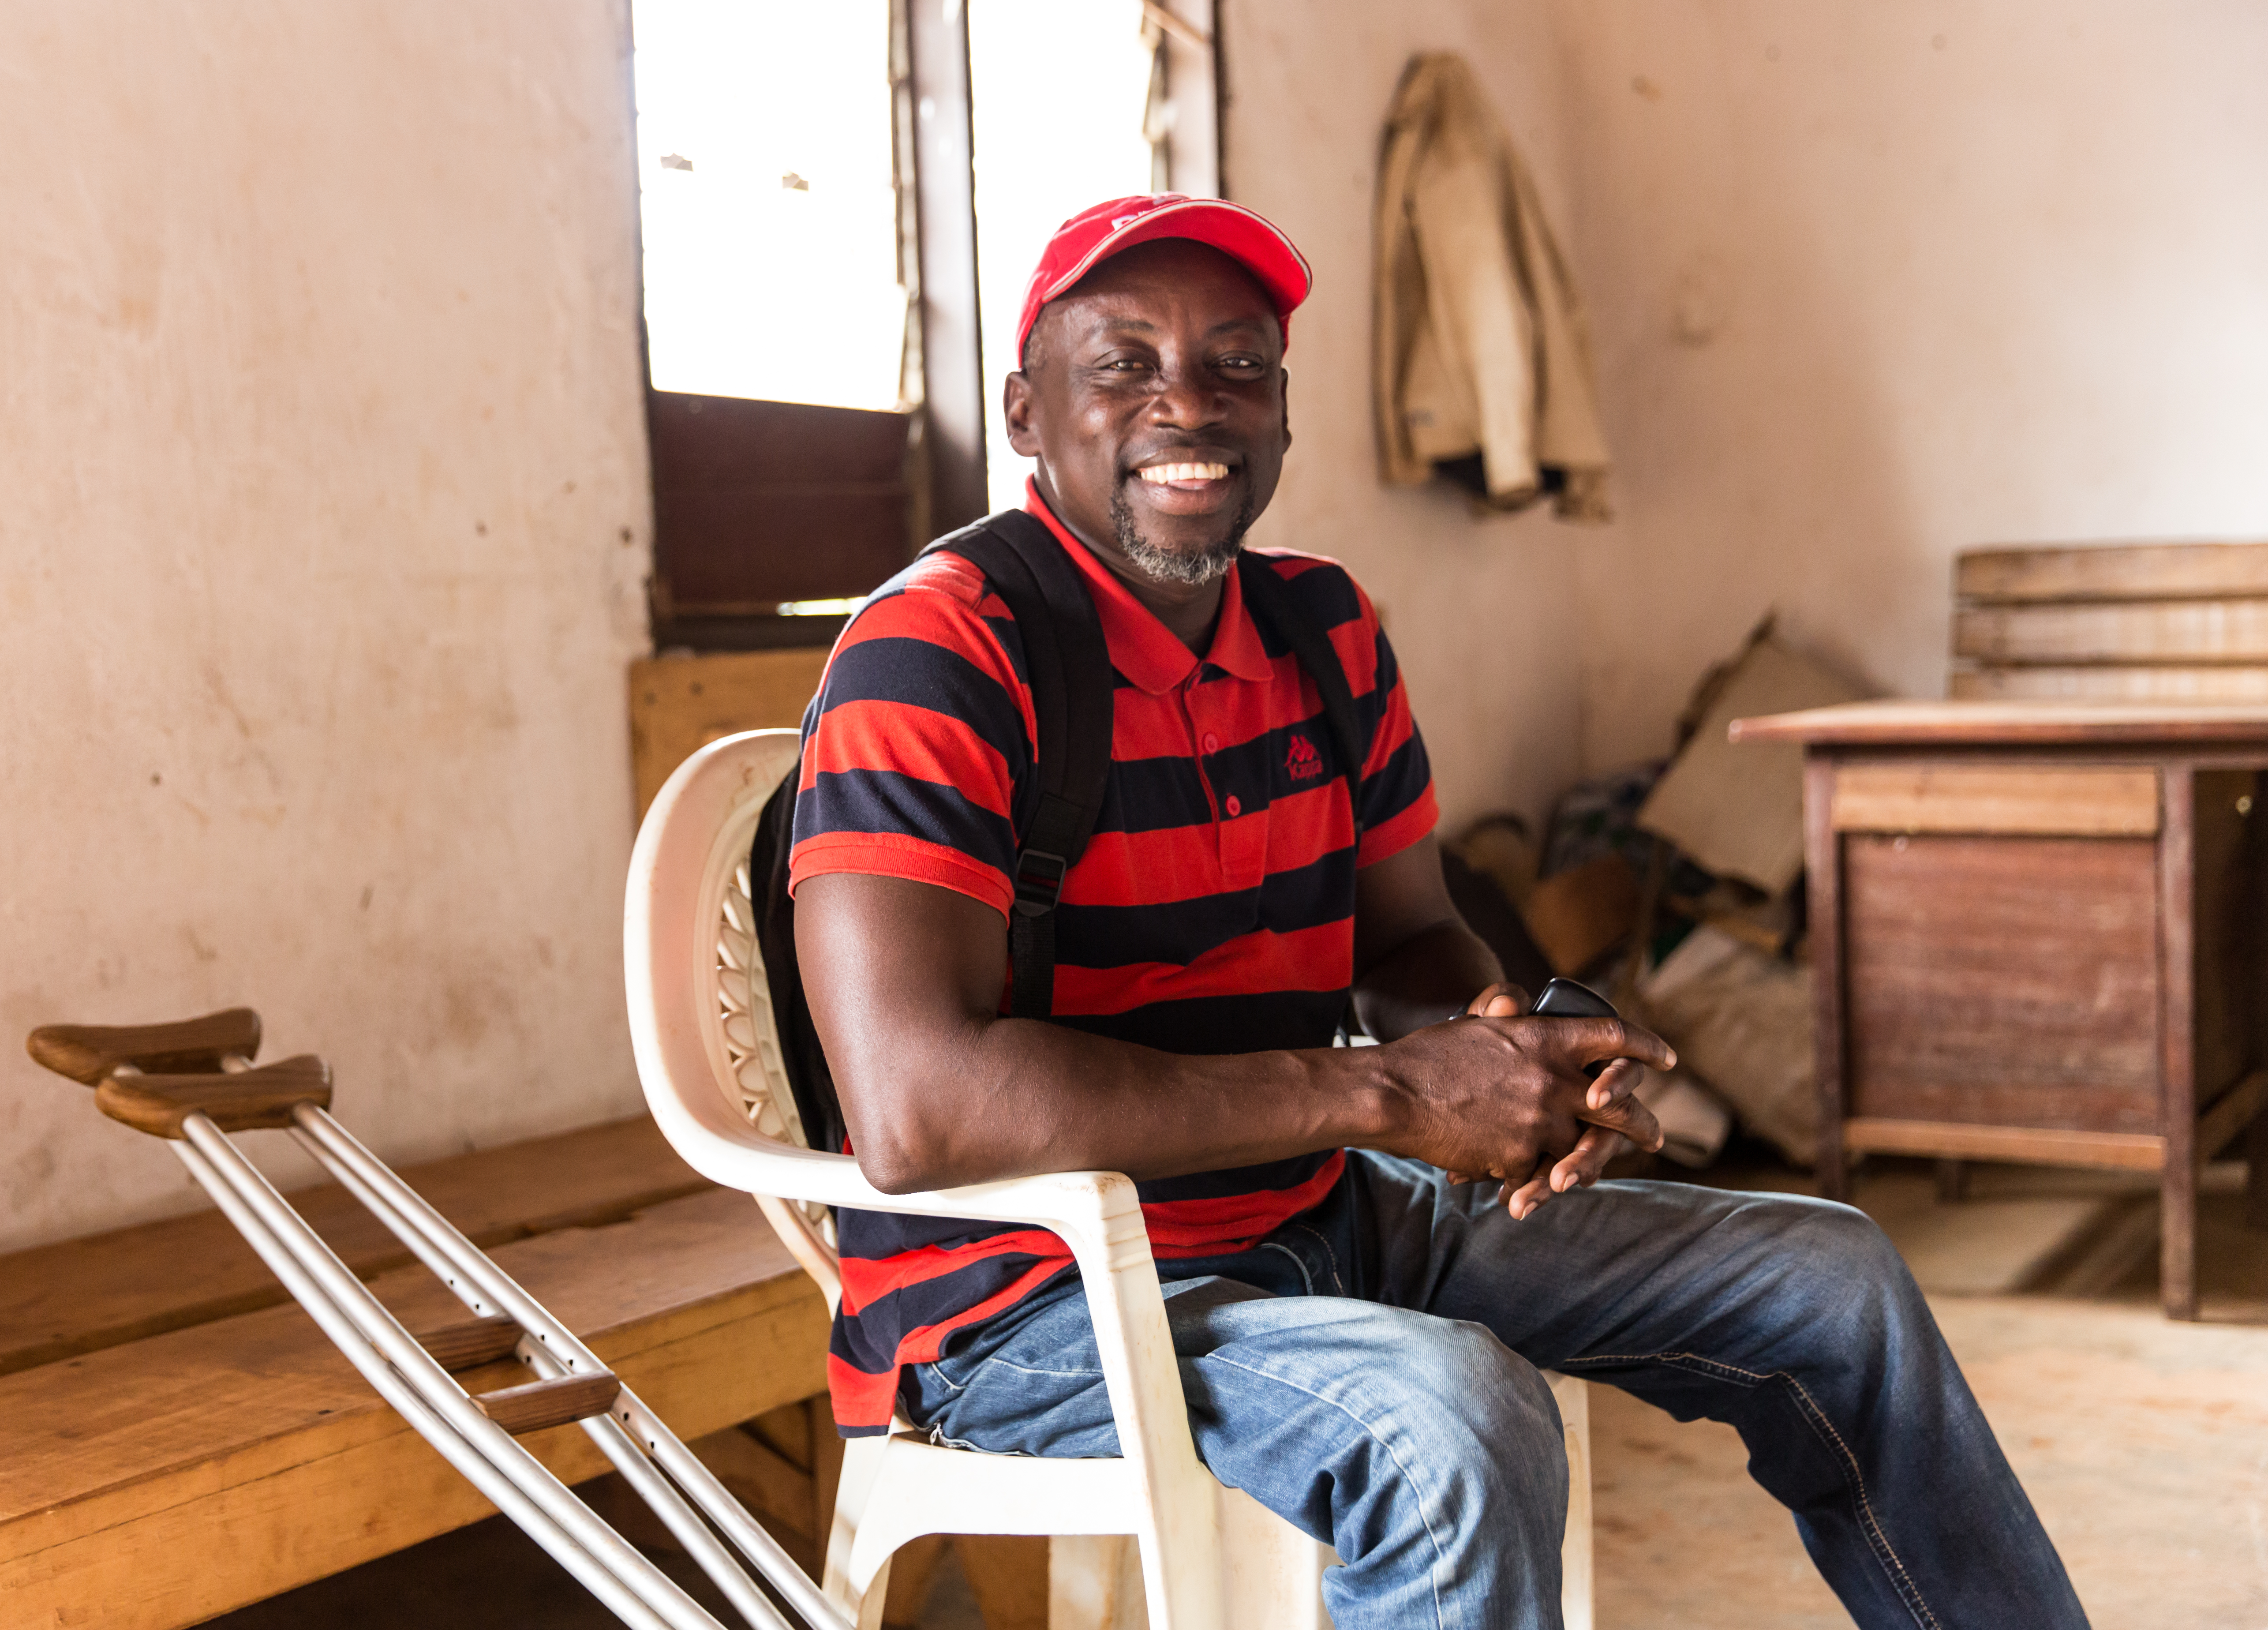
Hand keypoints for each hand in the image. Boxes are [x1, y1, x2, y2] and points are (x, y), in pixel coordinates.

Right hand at [1411, 983, 1672, 1219]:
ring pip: (1582, 1147)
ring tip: (1593, 1172)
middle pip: (1620, 1106)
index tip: (1666, 1060)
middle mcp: (1553, 1080)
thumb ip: (1510, 1018)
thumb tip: (1520, 1001)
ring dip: (1589, 1161)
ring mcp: (1540, 1122)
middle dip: (1643, 1126)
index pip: (1615, 1037)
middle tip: (1655, 1137)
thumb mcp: (1478, 1024)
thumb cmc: (1430, 1055)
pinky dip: (1534, 1179)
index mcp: (1546, 1039)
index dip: (1646, 1048)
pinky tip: (1526, 1186)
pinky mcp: (1520, 1158)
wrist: (1393, 1094)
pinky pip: (1540, 1172)